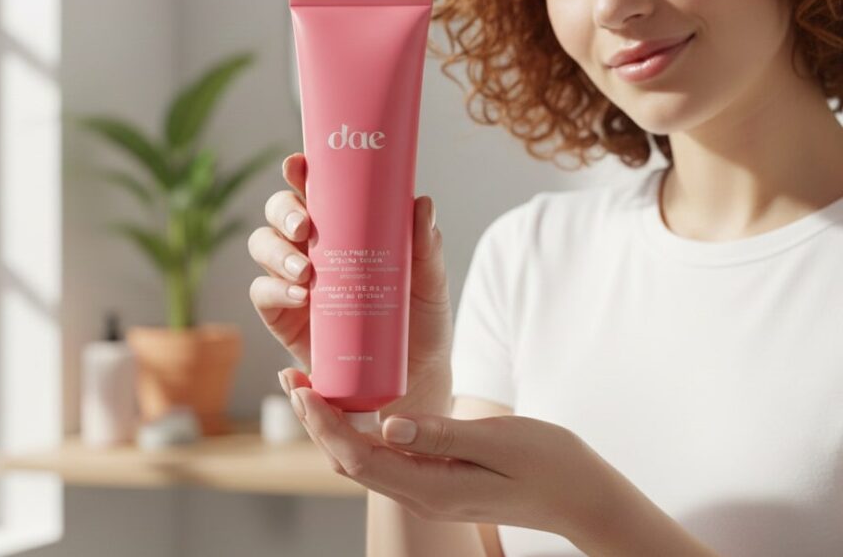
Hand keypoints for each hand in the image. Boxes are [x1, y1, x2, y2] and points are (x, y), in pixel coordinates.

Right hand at [247, 152, 453, 381]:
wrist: (413, 378)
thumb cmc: (418, 322)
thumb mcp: (429, 281)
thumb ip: (426, 246)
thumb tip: (421, 204)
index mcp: (344, 227)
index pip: (316, 190)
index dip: (300, 172)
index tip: (298, 164)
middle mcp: (313, 247)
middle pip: (279, 213)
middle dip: (284, 211)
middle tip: (304, 226)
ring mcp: (295, 281)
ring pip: (263, 246)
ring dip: (276, 251)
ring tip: (305, 271)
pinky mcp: (284, 317)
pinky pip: (263, 294)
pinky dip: (275, 290)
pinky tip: (300, 296)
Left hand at [279, 368, 623, 543]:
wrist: (580, 495)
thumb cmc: (548, 463)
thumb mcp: (498, 440)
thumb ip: (442, 435)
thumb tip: (387, 424)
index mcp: (432, 487)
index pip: (358, 456)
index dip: (323, 422)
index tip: (301, 387)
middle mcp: (421, 494)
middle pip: (349, 461)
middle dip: (315, 421)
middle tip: (291, 377)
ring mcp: (427, 490)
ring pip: (362, 460)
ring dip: (332, 425)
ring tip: (309, 387)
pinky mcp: (436, 480)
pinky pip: (384, 458)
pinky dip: (358, 431)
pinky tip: (354, 405)